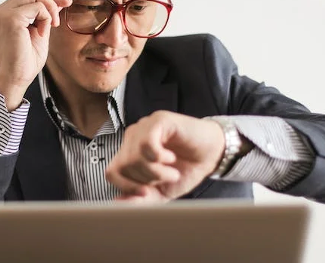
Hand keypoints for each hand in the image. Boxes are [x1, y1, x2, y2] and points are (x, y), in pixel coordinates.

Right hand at [0, 0, 72, 109]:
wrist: (15, 80)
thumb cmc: (25, 62)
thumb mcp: (38, 32)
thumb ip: (44, 16)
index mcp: (2, 14)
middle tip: (68, 4)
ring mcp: (2, 14)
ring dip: (50, 7)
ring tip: (54, 25)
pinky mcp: (10, 19)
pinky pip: (37, 7)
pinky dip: (46, 18)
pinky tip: (43, 33)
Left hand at [105, 111, 226, 202]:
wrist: (212, 154)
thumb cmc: (186, 169)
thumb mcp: (162, 192)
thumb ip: (140, 199)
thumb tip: (117, 203)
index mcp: (129, 153)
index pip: (112, 172)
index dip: (127, 187)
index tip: (147, 192)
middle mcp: (133, 138)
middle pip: (123, 166)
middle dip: (146, 180)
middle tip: (166, 178)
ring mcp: (144, 127)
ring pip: (134, 156)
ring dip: (156, 171)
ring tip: (172, 170)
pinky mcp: (158, 120)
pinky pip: (146, 143)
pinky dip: (159, 157)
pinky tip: (171, 157)